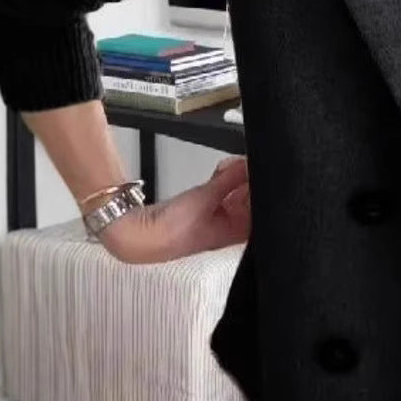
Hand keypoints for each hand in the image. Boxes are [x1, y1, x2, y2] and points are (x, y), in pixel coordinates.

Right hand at [98, 155, 249, 262]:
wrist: (139, 233)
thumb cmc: (170, 232)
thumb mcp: (206, 197)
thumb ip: (228, 179)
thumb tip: (245, 165)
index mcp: (234, 235)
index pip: (259, 212)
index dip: (261, 192)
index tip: (260, 174)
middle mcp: (227, 229)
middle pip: (248, 202)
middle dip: (247, 182)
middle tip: (245, 165)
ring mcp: (214, 219)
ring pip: (234, 195)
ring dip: (234, 179)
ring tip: (231, 167)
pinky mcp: (202, 210)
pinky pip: (219, 193)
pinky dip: (221, 182)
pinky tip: (221, 172)